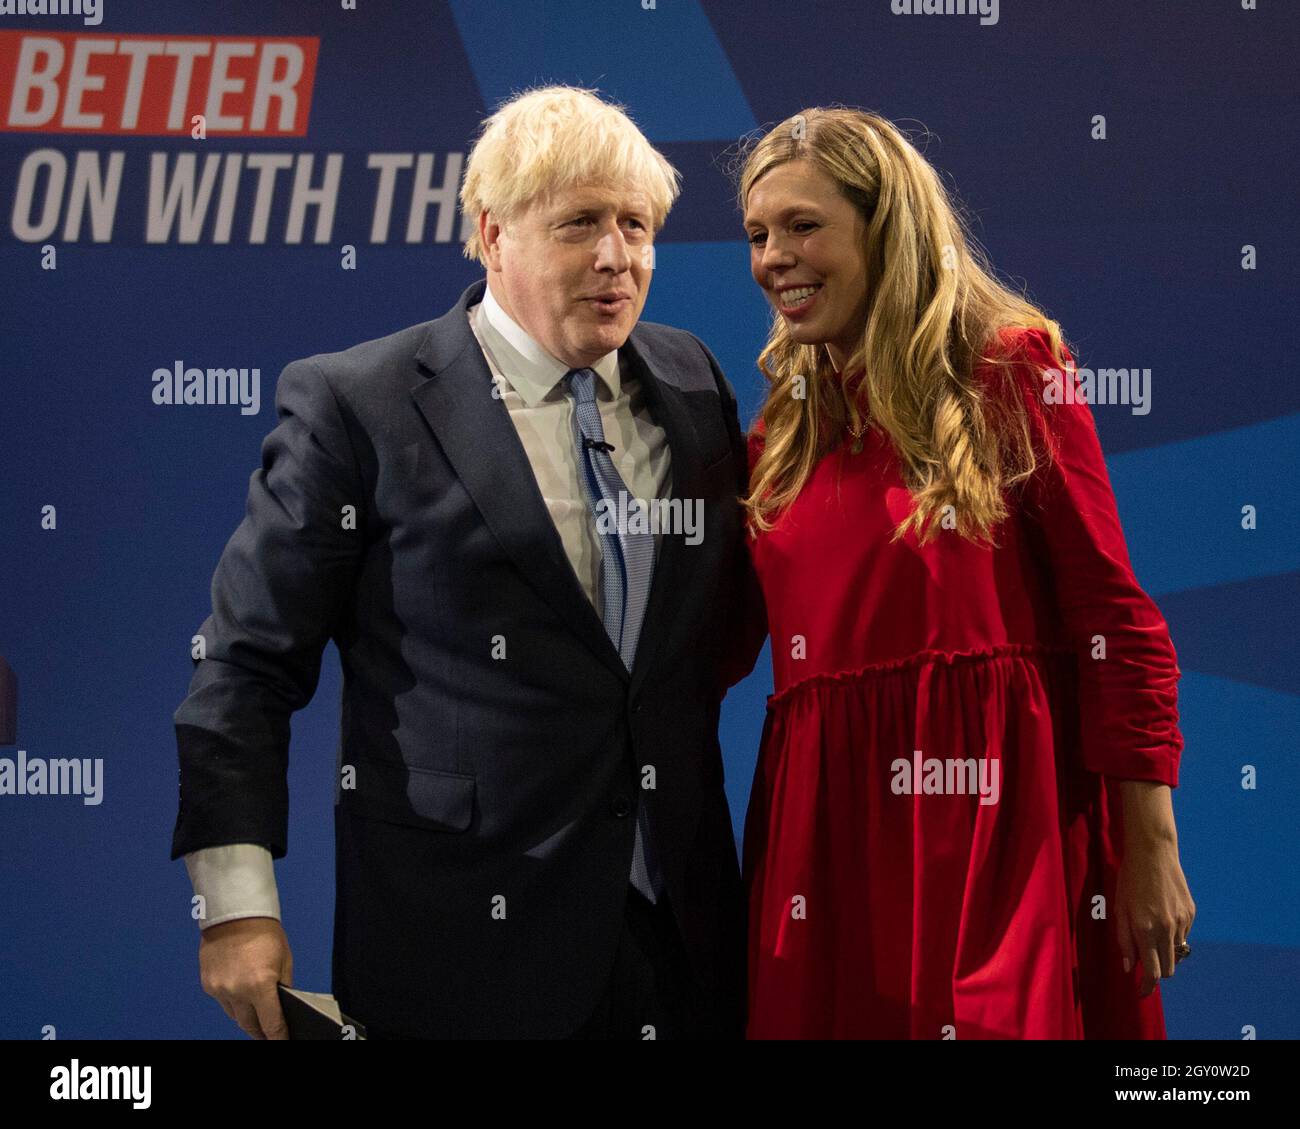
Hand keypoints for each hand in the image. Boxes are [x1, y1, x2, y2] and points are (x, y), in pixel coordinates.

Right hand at [198, 917, 292, 1038]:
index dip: (279, 1037)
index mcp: (260, 985)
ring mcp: (219, 989)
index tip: (283, 1041)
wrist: (235, 913)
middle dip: (261, 1032)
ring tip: (257, 1017)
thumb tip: (283, 1007)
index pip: (271, 1024)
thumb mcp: (284, 960)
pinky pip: (223, 1002)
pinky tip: (241, 995)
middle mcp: (237, 991)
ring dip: (246, 1017)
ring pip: (234, 1015)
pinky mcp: (208, 984)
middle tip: (269, 1034)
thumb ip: (283, 987)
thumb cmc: (264, 933)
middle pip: (249, 1025)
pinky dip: (233, 1002)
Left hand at [1114, 782, 1194, 997]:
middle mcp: (1168, 928)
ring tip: (1150, 934)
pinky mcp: (1191, 913)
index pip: (1151, 971)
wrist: (1153, 853)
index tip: (1141, 993)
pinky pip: (1183, 935)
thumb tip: (1129, 967)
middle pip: (1168, 967)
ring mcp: (1182, 921)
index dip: (1147, 986)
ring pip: (1177, 952)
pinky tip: (1161, 917)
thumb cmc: (1130, 879)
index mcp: (1146, 929)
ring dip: (1164, 952)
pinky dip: (1173, 935)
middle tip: (1144, 965)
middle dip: (1156, 972)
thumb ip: (1124, 940)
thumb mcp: (1120, 909)